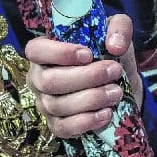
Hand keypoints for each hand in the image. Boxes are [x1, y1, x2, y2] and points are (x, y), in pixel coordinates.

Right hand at [25, 13, 139, 137]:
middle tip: (114, 71)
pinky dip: (86, 122)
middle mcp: (39, 77)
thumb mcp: (117, 33)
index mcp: (45, 51)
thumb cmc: (109, 55)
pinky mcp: (56, 125)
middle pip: (49, 81)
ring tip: (116, 92)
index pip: (35, 50)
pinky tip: (106, 113)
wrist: (121, 86)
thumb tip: (115, 46)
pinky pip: (63, 128)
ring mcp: (45, 103)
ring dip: (91, 98)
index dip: (58, 53)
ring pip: (58, 105)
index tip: (88, 54)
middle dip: (86, 77)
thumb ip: (119, 28)